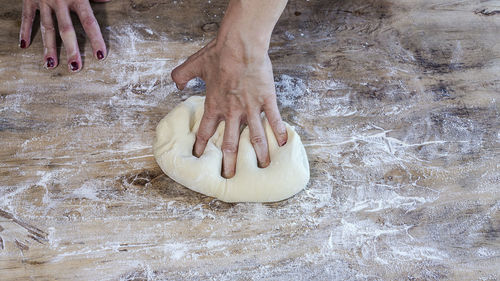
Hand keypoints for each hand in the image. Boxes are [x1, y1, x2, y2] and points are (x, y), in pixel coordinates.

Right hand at [19, 0, 109, 71]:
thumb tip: (107, 0)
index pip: (89, 22)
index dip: (96, 40)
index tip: (101, 56)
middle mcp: (60, 0)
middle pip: (66, 30)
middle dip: (71, 50)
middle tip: (75, 68)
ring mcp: (43, 0)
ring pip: (46, 27)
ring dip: (48, 47)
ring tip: (50, 64)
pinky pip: (27, 16)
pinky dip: (25, 30)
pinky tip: (24, 45)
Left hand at [171, 39, 287, 178]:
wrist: (240, 44)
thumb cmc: (218, 53)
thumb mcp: (194, 64)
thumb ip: (181, 75)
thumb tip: (175, 83)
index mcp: (214, 105)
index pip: (205, 132)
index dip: (201, 147)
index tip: (199, 159)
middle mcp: (232, 111)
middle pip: (229, 143)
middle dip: (229, 162)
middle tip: (230, 177)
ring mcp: (251, 107)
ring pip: (255, 137)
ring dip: (259, 154)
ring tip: (262, 168)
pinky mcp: (266, 99)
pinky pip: (274, 119)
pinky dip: (279, 132)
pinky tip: (283, 144)